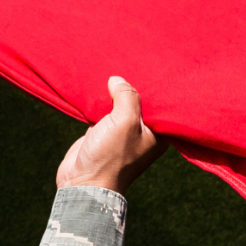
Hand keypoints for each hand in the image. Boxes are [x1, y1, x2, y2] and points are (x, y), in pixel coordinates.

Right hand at [57, 77, 165, 192]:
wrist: (83, 183)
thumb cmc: (111, 157)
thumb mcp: (125, 121)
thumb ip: (126, 96)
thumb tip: (117, 80)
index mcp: (157, 134)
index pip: (161, 104)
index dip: (156, 87)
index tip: (152, 66)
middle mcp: (142, 133)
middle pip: (140, 103)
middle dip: (133, 87)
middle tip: (130, 62)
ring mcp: (121, 134)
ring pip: (120, 106)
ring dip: (115, 93)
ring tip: (113, 69)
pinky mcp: (102, 134)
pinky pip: (104, 112)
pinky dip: (101, 102)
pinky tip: (98, 86)